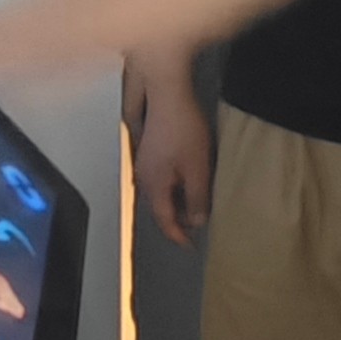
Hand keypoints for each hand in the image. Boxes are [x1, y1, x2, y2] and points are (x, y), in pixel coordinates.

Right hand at [132, 75, 216, 245]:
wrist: (166, 93)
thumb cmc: (183, 130)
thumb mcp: (197, 167)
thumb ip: (197, 197)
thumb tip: (196, 222)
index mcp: (154, 185)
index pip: (164, 220)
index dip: (178, 235)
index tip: (190, 246)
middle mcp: (143, 177)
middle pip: (158, 207)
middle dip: (176, 220)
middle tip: (195, 227)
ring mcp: (144, 162)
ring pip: (159, 192)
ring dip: (175, 202)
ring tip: (194, 205)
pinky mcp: (149, 149)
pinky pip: (160, 178)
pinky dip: (173, 187)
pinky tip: (185, 180)